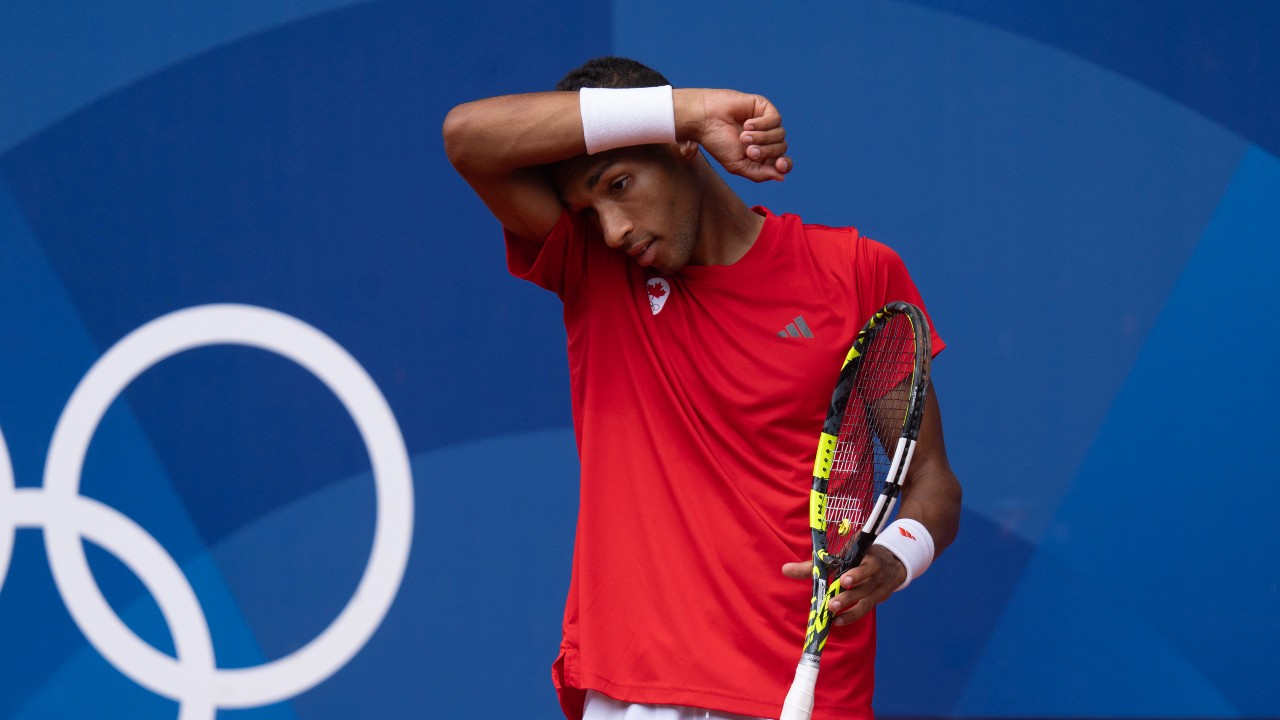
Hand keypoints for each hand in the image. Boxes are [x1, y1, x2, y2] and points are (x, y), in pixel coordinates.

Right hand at [677, 89, 791, 181]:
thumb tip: (782, 177)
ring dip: (762, 138)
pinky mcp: (764, 107)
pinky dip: (762, 124)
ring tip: (743, 136)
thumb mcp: (737, 165)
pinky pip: (776, 119)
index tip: (779, 164)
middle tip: (749, 150)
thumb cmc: (718, 143)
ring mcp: (766, 122)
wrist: (706, 120)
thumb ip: (759, 174)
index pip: (783, 162)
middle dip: (766, 151)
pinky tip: (747, 123)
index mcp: (761, 155)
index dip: (785, 164)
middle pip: (781, 149)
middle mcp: (766, 139)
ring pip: (780, 135)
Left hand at [781, 546, 905, 624]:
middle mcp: (875, 571)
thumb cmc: (859, 556)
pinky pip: (866, 609)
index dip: (855, 573)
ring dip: (850, 609)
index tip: (844, 580)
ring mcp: (879, 586)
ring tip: (832, 613)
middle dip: (848, 595)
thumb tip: (785, 569)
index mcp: (866, 555)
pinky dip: (852, 616)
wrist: (892, 563)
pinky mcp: (879, 598)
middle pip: (864, 585)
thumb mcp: (841, 554)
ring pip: (866, 599)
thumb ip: (813, 564)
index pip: (861, 563)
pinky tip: (838, 622)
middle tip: (832, 604)